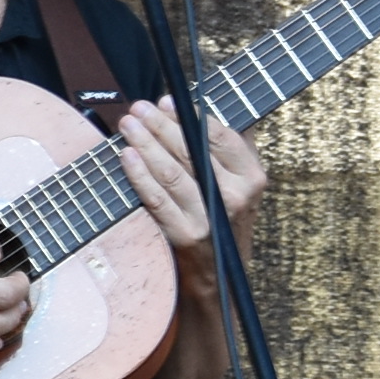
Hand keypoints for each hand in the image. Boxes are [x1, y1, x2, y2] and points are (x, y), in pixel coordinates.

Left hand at [113, 102, 261, 278]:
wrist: (222, 277)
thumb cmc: (226, 218)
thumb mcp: (243, 183)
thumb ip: (234, 145)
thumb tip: (209, 103)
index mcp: (252, 177)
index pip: (221, 137)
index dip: (191, 116)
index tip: (167, 101)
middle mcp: (235, 196)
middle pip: (192, 151)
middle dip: (161, 125)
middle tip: (139, 107)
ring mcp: (209, 217)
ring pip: (172, 173)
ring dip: (146, 144)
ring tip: (127, 125)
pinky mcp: (185, 236)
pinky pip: (157, 200)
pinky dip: (140, 175)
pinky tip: (127, 156)